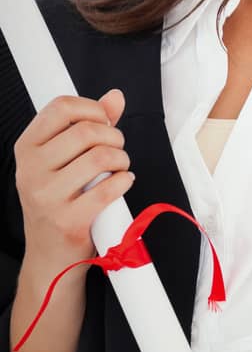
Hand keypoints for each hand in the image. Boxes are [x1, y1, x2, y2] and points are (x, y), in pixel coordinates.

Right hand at [13, 89, 132, 269]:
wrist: (50, 255)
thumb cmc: (60, 201)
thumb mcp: (64, 160)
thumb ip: (90, 125)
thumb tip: (114, 97)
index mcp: (27, 148)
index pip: (61, 107)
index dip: (93, 109)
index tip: (104, 122)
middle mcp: (31, 170)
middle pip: (87, 131)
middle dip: (115, 138)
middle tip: (116, 152)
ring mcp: (46, 196)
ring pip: (102, 157)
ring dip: (122, 161)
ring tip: (118, 169)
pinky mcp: (67, 220)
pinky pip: (110, 188)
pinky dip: (124, 182)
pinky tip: (121, 183)